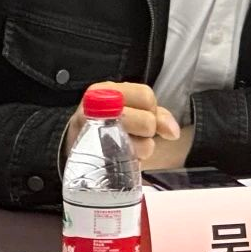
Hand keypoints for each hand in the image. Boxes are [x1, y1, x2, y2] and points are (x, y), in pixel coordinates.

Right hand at [57, 81, 183, 168]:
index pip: (146, 96)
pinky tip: (122, 157)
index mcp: (111, 89)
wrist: (77, 145)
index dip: (152, 110)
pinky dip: (131, 161)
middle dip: (147, 132)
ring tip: (127, 147)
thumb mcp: (132, 111)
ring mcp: (95, 129)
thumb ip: (158, 116)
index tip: (145, 116)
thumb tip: (173, 132)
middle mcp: (100, 105)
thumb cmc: (109, 124)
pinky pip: (127, 161)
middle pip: (147, 121)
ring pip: (142, 144)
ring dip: (141, 150)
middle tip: (136, 134)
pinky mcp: (95, 153)